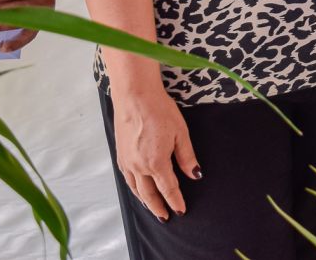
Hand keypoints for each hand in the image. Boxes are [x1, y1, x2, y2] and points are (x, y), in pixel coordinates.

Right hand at [110, 85, 200, 221]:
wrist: (135, 97)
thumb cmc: (160, 111)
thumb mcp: (181, 133)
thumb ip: (187, 157)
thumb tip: (195, 175)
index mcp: (156, 162)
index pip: (168, 188)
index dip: (175, 201)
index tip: (180, 211)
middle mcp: (138, 166)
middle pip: (149, 194)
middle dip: (158, 207)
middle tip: (165, 218)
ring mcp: (127, 162)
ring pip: (135, 189)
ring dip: (145, 201)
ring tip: (153, 208)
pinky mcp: (120, 155)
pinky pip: (127, 179)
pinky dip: (134, 189)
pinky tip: (138, 190)